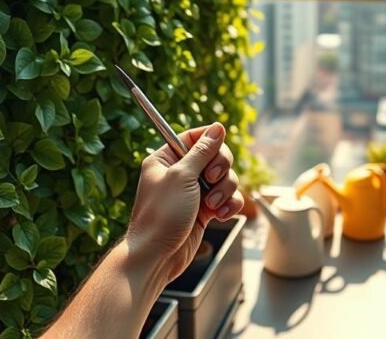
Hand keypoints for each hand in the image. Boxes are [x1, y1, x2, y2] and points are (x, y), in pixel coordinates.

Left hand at [124, 122, 243, 281]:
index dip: (211, 142)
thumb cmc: (161, 216)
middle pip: (216, 156)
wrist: (156, 256)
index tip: (216, 153)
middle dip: (221, 170)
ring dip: (225, 191)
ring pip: (225, 179)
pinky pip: (227, 199)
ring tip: (212, 206)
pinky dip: (229, 205)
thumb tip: (217, 128)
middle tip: (211, 180)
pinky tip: (221, 215)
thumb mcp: (182, 176)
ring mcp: (194, 192)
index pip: (195, 137)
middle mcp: (180, 173)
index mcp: (166, 159)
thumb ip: (203, 151)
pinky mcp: (205, 210)